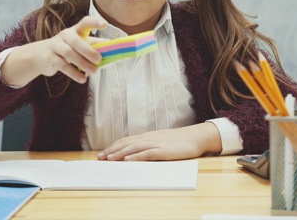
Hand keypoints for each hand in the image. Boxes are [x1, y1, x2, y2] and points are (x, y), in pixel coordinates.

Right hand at [0, 16, 106, 86]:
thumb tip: (111, 49)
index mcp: (75, 31)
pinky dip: (73, 73)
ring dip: (82, 63)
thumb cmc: (65, 49)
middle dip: (88, 50)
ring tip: (93, 71)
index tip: (105, 24)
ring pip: (69, 53)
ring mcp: (55, 46)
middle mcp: (65, 36)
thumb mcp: (79, 45)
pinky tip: (82, 79)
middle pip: (76, 40)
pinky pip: (62, 65)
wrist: (39, 56)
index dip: (94, 23)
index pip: (85, 23)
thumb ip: (93, 46)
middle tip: (99, 60)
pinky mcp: (49, 58)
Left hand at [97, 123, 221, 160]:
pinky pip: (147, 153)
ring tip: (109, 159)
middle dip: (112, 150)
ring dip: (120, 153)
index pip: (126, 140)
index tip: (103, 153)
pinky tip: (128, 160)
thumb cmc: (180, 141)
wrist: (196, 137)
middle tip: (100, 157)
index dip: (114, 146)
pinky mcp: (163, 151)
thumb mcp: (162, 141)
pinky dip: (136, 156)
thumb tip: (138, 152)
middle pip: (126, 143)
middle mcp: (149, 138)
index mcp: (148, 136)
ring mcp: (156, 143)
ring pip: (133, 147)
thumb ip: (150, 145)